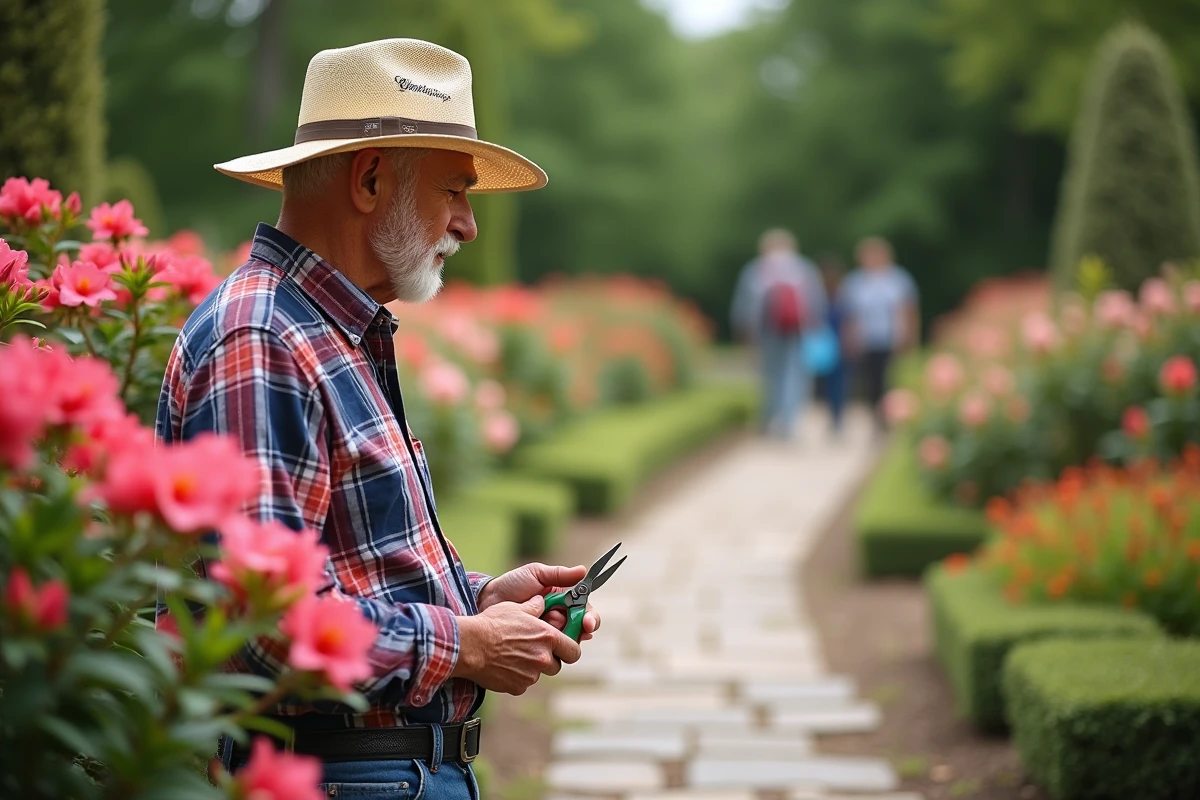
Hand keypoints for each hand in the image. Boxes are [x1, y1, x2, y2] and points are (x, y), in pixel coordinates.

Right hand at [452, 596, 580, 694]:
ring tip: (514, 655)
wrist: (469, 645)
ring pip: (538, 674)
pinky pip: (523, 683)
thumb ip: (534, 607)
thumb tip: (541, 602)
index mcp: (548, 638)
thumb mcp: (516, 608)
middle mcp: (543, 658)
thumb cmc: (492, 623)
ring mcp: (530, 675)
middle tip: (535, 650)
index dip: (570, 649)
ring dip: (532, 668)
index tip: (564, 647)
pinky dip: (517, 677)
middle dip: (549, 659)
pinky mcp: (517, 687)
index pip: (573, 651)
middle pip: (557, 665)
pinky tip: (504, 665)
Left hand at [477, 562, 600, 640]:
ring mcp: (547, 635)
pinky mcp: (535, 648)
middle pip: (579, 632)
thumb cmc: (511, 585)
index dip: (590, 619)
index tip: (587, 623)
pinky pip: (549, 654)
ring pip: (566, 644)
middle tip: (567, 628)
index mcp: (564, 602)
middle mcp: (559, 620)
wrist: (486, 601)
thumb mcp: (536, 574)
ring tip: (543, 625)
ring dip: (559, 637)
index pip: (585, 612)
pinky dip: (548, 650)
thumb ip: (559, 574)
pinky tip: (541, 644)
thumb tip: (583, 571)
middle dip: (577, 631)